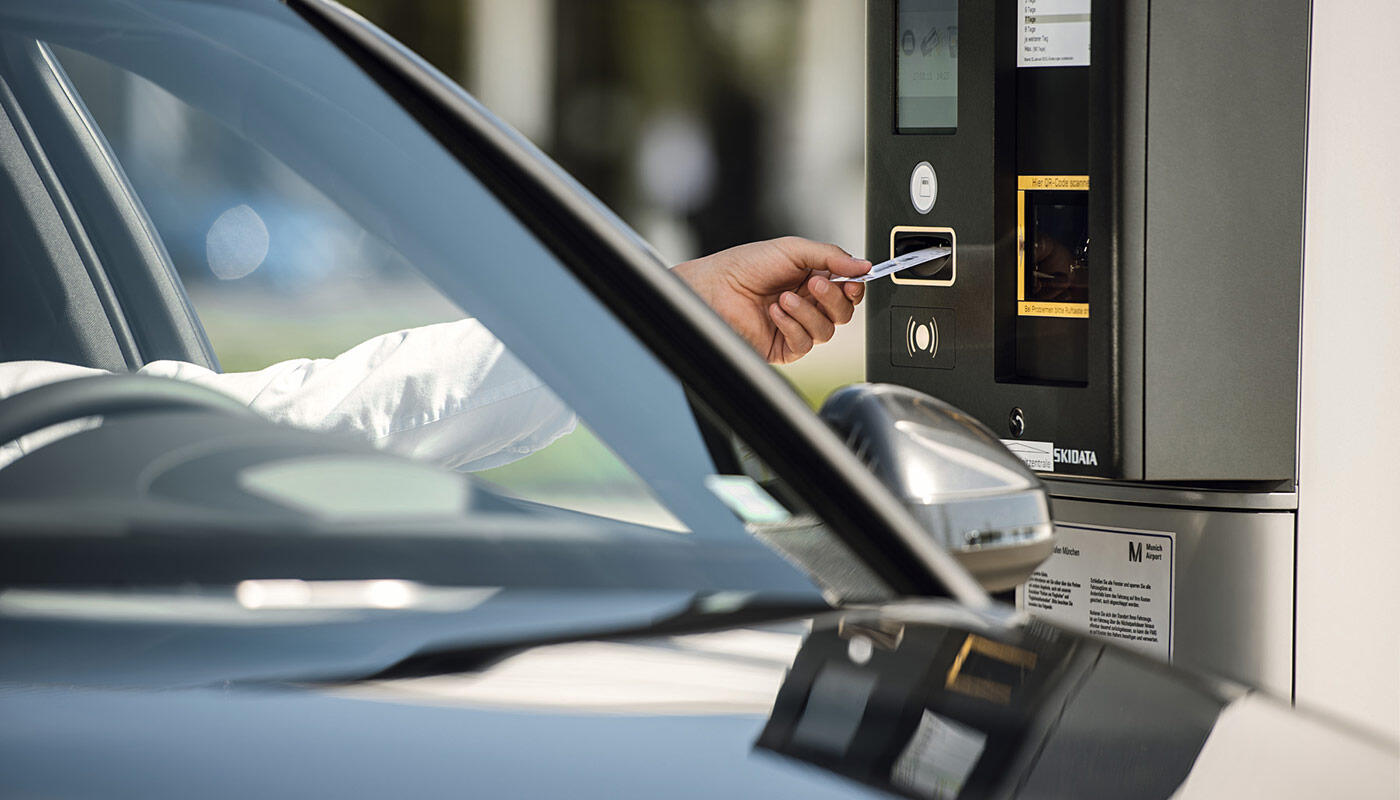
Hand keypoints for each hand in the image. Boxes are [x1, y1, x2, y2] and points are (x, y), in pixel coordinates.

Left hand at [671, 237, 870, 363]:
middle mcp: (808, 304)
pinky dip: (792, 326)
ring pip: (827, 330)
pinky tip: (775, 313)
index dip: (854, 287)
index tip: (852, 280)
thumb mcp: (793, 250)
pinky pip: (805, 343)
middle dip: (834, 299)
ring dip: (808, 312)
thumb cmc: (745, 266)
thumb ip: (832, 256)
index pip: (848, 289)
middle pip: (844, 312)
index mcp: (813, 279)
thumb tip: (864, 265)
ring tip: (784, 298)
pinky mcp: (784, 347)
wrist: (715, 288)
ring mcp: (796, 326)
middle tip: (816, 285)